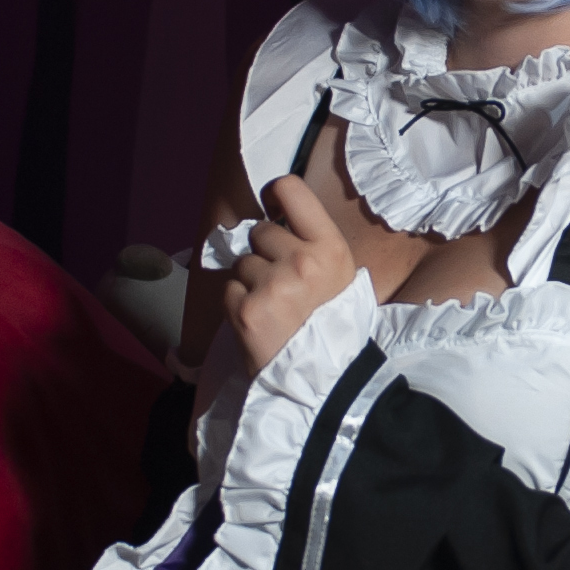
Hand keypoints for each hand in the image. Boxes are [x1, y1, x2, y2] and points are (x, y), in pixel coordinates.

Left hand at [221, 175, 359, 374]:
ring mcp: (271, 285)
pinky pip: (229, 288)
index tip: (273, 207)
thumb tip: (274, 215)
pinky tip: (260, 320)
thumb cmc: (332, 324)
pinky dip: (238, 303)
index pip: (291, 189)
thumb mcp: (340, 276)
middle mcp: (301, 261)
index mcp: (330, 248)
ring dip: (251, 280)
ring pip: (242, 262)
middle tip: (282, 283)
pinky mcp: (245, 309)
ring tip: (274, 307)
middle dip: (265, 252)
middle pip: (260, 231)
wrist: (324, 380)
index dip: (275, 194)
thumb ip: (312, 243)